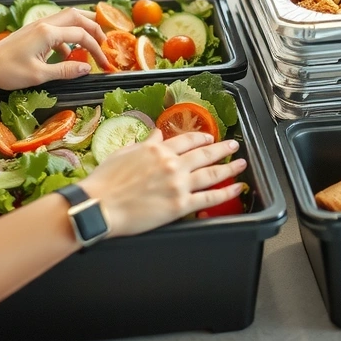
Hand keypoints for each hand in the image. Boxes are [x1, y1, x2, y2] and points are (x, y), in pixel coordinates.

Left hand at [0, 9, 107, 93]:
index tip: (105, 63)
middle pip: (77, 15)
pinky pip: (56, 27)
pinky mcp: (32, 31)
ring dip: (82, 27)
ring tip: (92, 42)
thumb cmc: (8, 72)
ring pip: (67, 17)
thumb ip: (66, 70)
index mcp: (48, 32)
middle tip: (105, 41)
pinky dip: (68, 36)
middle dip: (94, 26)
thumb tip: (87, 69)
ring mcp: (37, 25)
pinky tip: (68, 54)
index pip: (81, 35)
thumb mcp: (40, 75)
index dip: (97, 48)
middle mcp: (44, 24)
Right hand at [80, 130, 246, 237]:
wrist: (99, 205)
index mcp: (157, 149)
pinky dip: (226, 193)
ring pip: (211, 173)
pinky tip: (236, 188)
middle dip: (221, 148)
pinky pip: (209, 198)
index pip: (186, 140)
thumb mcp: (124, 152)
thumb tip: (157, 134)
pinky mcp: (180, 205)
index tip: (209, 137)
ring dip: (229, 168)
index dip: (201, 137)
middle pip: (204, 153)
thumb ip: (145, 143)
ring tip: (240, 163)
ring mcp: (178, 184)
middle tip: (233, 146)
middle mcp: (172, 163)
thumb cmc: (106, 181)